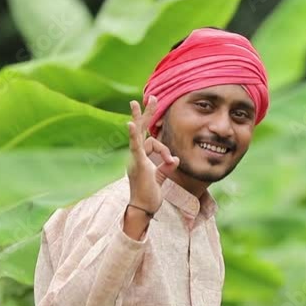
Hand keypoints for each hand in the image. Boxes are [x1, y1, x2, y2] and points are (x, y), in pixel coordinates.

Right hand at [126, 95, 177, 212]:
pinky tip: (130, 123)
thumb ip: (166, 167)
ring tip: (162, 140)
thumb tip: (176, 159)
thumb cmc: (150, 195)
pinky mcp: (137, 163)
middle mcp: (136, 155)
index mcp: (141, 157)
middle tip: (153, 96)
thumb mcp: (160, 178)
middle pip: (140, 129)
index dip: (164, 148)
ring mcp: (135, 158)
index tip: (172, 161)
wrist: (143, 208)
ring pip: (144, 137)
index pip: (151, 142)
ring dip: (156, 138)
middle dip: (146, 113)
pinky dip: (132, 135)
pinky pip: (134, 146)